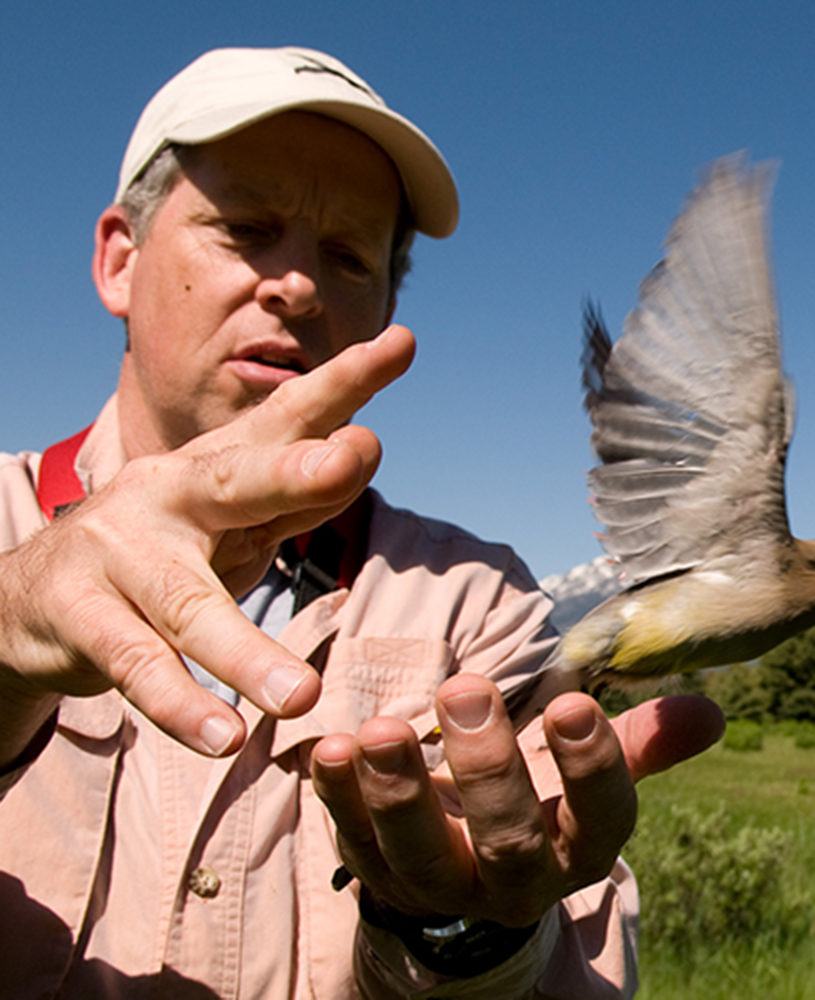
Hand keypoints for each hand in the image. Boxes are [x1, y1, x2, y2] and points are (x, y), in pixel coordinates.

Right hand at [0, 326, 414, 762]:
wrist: (35, 598)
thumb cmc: (163, 555)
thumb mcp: (232, 521)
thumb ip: (292, 496)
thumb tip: (361, 450)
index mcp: (216, 470)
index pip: (286, 419)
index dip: (343, 382)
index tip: (401, 343)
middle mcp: (169, 496)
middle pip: (235, 478)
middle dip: (296, 470)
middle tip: (354, 455)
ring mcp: (119, 553)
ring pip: (187, 603)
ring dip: (244, 650)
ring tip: (297, 696)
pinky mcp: (81, 614)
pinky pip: (135, 665)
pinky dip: (178, 704)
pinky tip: (220, 736)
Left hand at [311, 673, 723, 926]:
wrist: (466, 862)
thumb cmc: (535, 797)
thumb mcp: (581, 772)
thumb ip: (636, 741)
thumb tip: (708, 712)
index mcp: (575, 848)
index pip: (601, 822)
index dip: (592, 768)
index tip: (575, 703)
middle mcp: (514, 881)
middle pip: (510, 840)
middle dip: (487, 767)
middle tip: (464, 689)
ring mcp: (442, 885)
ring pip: (423, 853)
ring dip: (399, 790)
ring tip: (380, 729)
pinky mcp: (379, 874)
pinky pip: (355, 841)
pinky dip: (339, 797)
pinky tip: (329, 750)